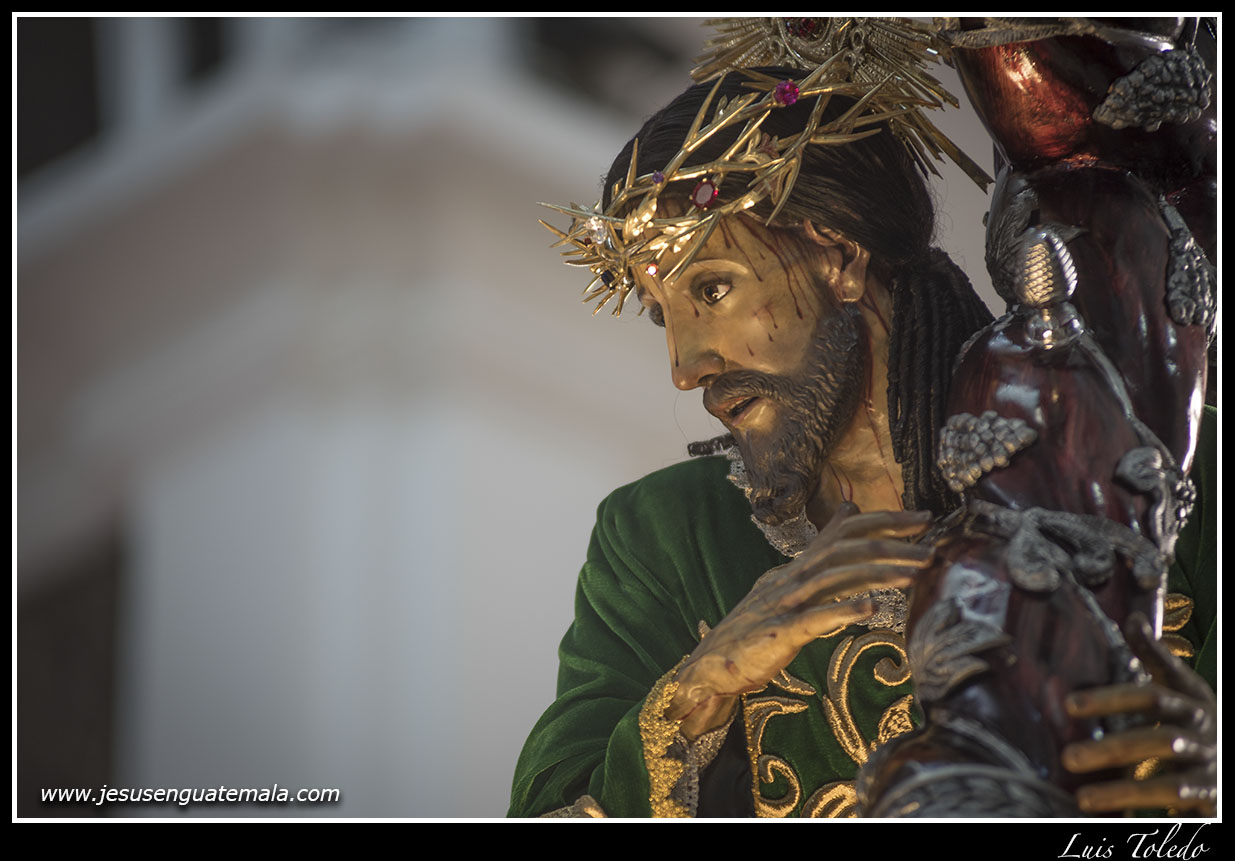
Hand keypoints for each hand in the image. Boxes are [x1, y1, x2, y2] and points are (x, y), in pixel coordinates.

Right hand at [666, 504, 932, 738]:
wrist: (711, 666)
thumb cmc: (756, 630)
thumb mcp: (790, 589)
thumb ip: (821, 556)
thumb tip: (848, 513)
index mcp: (795, 569)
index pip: (841, 532)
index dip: (881, 522)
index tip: (922, 520)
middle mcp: (790, 579)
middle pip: (841, 548)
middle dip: (889, 543)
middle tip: (930, 543)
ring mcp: (782, 605)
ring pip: (831, 577)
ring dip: (875, 573)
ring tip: (912, 574)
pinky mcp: (778, 634)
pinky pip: (813, 618)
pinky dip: (843, 609)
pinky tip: (872, 608)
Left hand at [1062, 612, 1215, 815]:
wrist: (1232, 769)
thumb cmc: (1201, 726)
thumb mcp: (1184, 691)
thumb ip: (1156, 660)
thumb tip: (1131, 619)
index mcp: (1195, 699)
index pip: (1155, 690)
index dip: (1115, 694)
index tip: (1071, 704)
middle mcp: (1206, 726)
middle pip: (1157, 729)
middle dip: (1112, 743)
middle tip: (1068, 758)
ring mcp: (1213, 760)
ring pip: (1166, 773)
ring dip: (1122, 785)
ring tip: (1082, 796)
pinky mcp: (1213, 793)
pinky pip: (1174, 797)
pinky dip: (1138, 802)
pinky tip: (1105, 809)